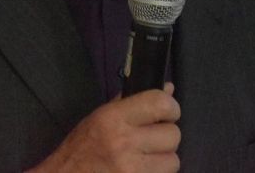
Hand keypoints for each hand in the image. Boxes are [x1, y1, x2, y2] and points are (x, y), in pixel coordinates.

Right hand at [28, 82, 180, 172]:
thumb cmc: (81, 148)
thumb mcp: (100, 117)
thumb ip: (134, 103)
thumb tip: (169, 89)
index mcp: (113, 118)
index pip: (160, 103)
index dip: (170, 108)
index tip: (165, 114)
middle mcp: (124, 142)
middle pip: (173, 135)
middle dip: (166, 137)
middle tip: (151, 140)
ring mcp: (131, 170)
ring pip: (173, 161)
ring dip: (163, 160)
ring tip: (146, 159)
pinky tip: (142, 170)